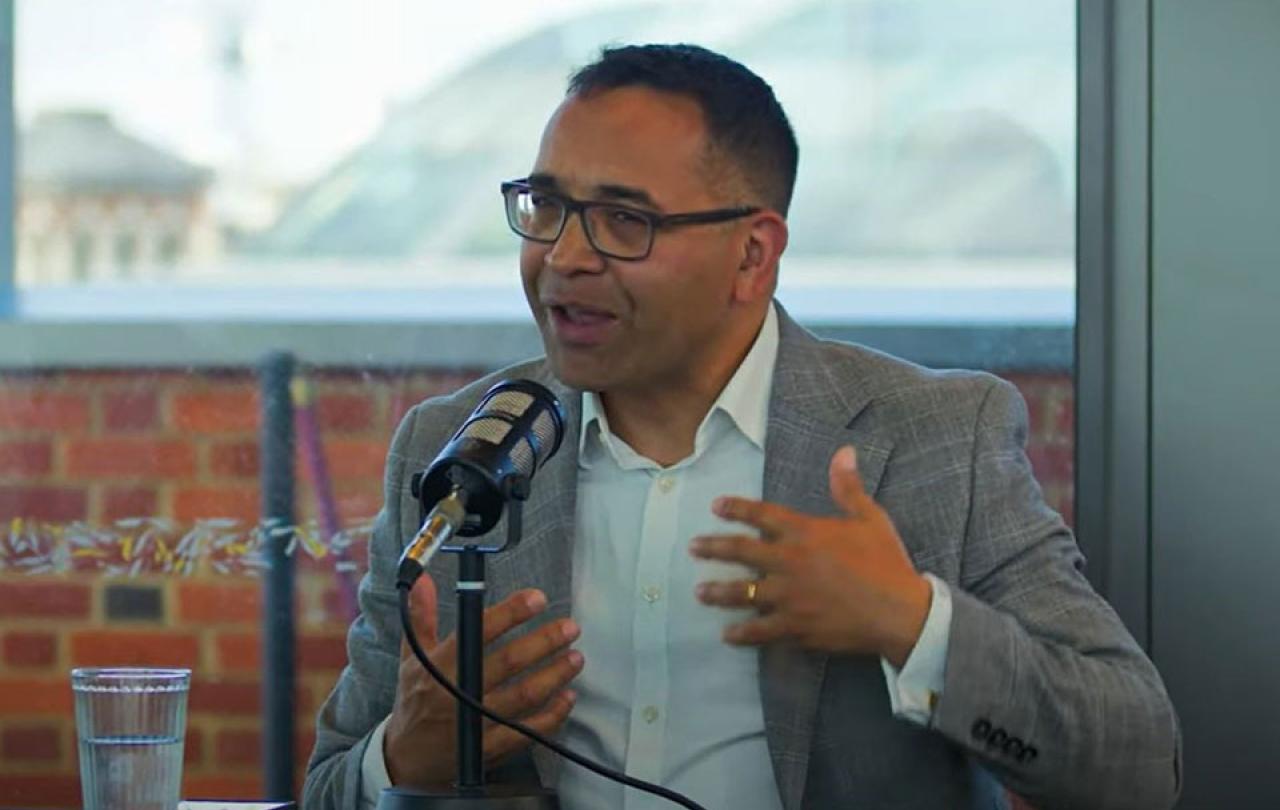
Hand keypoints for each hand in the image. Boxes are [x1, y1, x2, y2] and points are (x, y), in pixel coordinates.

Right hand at [384, 575, 583, 787]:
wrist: (406, 761)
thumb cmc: (414, 702)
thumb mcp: (411, 658)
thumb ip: (421, 616)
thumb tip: (422, 579)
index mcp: (439, 664)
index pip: (478, 631)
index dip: (511, 612)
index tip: (537, 599)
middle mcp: (459, 691)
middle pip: (509, 661)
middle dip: (545, 641)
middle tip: (570, 628)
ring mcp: (475, 722)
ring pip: (524, 695)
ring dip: (555, 675)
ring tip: (575, 658)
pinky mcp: (489, 748)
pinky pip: (528, 731)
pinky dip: (552, 715)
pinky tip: (568, 698)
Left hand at [691, 445, 929, 666]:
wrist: (899, 612)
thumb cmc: (887, 563)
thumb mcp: (870, 518)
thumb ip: (848, 487)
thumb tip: (843, 452)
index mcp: (806, 533)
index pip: (761, 516)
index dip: (736, 508)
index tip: (715, 506)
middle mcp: (790, 562)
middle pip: (741, 552)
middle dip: (713, 548)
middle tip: (693, 548)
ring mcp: (789, 597)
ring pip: (743, 593)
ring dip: (718, 592)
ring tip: (700, 592)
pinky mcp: (795, 627)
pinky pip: (761, 630)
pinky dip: (743, 633)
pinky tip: (728, 635)